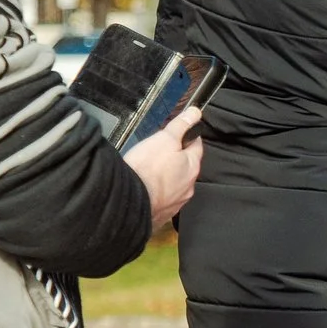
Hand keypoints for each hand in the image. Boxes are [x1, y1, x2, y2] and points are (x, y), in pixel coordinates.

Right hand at [125, 106, 203, 233]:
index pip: (197, 146)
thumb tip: (196, 113)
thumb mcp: (164, 139)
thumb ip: (180, 126)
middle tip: (163, 151)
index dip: (189, 137)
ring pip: (176, 185)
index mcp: (192, 167)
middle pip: (187, 167)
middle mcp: (189, 186)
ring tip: (153, 171)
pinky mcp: (162, 214)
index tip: (181, 132)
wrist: (129, 202)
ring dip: (169, 178)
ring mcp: (177, 202)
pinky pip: (163, 199)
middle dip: (178, 158)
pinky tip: (148, 190)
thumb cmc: (148, 167)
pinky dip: (158, 193)